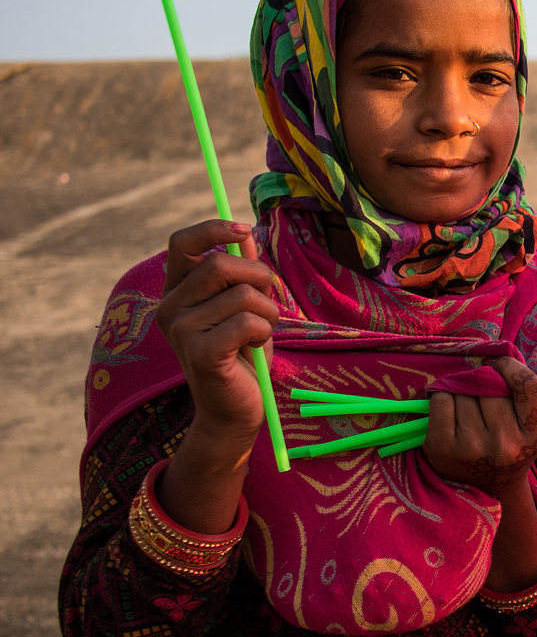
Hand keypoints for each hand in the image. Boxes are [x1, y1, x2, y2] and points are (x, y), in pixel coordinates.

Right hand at [155, 220, 277, 447]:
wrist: (236, 408)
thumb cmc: (244, 353)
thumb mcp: (247, 305)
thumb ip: (244, 271)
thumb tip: (246, 232)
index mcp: (176, 291)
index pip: (182, 243)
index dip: (214, 228)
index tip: (244, 229)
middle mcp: (169, 307)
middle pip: (220, 263)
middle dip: (259, 276)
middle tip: (267, 301)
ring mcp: (179, 331)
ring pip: (242, 294)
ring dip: (268, 311)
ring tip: (261, 333)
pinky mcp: (198, 353)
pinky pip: (247, 322)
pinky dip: (264, 332)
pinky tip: (254, 349)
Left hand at [423, 358, 536, 498]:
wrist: (487, 487)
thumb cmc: (511, 444)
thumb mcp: (531, 425)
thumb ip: (523, 393)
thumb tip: (495, 355)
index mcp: (535, 436)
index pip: (528, 384)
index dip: (510, 367)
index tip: (500, 365)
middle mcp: (505, 445)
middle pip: (490, 386)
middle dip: (484, 382)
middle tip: (483, 395)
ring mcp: (472, 447)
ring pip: (463, 390)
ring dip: (463, 390)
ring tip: (469, 409)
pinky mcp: (442, 447)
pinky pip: (441, 399)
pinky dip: (444, 397)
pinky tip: (452, 412)